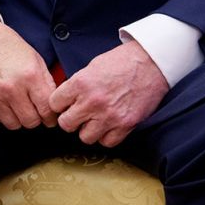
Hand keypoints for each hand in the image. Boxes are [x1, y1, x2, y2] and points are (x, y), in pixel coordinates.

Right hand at [0, 8, 58, 128]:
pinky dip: (2, 114)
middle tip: (33, 109)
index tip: (49, 116)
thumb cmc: (7, 45)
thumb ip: (47, 83)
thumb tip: (56, 106)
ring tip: (16, 104)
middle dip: (35, 117)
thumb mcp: (34, 57)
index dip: (51, 116)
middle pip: (31, 122)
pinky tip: (2, 99)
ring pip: (14, 125)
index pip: (47, 110)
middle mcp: (11, 88)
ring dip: (18, 118)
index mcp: (30, 75)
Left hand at [49, 40, 167, 146]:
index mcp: (80, 84)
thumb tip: (65, 99)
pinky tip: (108, 125)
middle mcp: (92, 102)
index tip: (64, 104)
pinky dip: (106, 136)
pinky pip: (107, 142)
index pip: (54, 104)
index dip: (58, 104)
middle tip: (77, 114)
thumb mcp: (90, 67)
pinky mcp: (126, 125)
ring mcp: (109, 116)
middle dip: (70, 119)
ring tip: (94, 120)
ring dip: (88, 130)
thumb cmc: (120, 62)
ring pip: (85, 137)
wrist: (150, 63)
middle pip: (66, 124)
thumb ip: (76, 85)